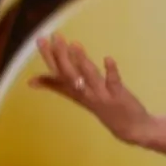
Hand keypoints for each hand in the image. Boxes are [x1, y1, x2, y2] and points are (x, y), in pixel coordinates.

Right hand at [30, 33, 152, 145]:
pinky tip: (107, 58)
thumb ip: (62, 87)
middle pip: (69, 74)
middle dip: (61, 55)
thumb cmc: (106, 111)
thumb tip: (33, 80)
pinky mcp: (119, 97)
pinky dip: (110, 71)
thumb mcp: (81, 99)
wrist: (132, 129)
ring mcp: (102, 96)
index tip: (40, 40)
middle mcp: (86, 95)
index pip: (57, 75)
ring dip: (81, 61)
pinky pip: (114, 82)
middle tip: (54, 35)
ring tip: (74, 44)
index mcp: (76, 94)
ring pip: (88, 77)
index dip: (49, 58)